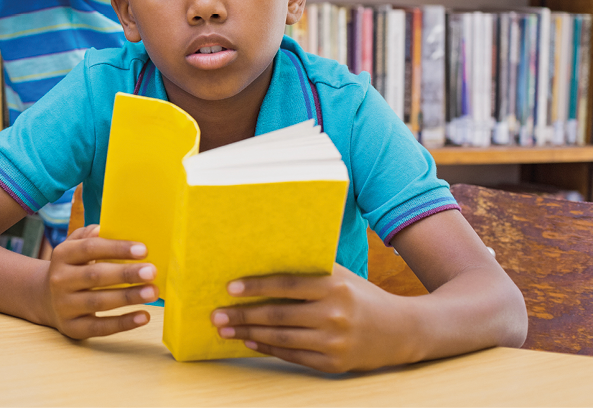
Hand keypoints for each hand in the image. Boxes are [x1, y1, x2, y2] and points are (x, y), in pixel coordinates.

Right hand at [42, 224, 157, 339]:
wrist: (45, 298)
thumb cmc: (72, 269)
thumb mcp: (74, 248)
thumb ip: (89, 237)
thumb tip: (105, 228)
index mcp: (62, 254)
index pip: (90, 248)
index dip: (117, 249)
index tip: (143, 250)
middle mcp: (60, 279)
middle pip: (95, 275)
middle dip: (126, 273)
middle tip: (152, 271)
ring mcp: (64, 305)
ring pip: (99, 302)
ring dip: (128, 297)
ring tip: (153, 292)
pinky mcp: (72, 327)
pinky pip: (100, 327)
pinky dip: (123, 323)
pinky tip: (144, 316)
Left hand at [211, 264, 418, 372]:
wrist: (404, 330)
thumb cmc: (363, 296)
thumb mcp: (342, 275)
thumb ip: (309, 268)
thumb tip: (264, 256)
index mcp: (334, 287)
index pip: (286, 285)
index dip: (256, 287)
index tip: (229, 288)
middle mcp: (334, 314)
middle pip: (277, 315)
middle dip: (242, 315)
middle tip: (216, 315)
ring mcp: (334, 342)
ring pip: (281, 338)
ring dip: (248, 334)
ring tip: (226, 330)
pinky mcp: (335, 363)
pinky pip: (293, 356)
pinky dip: (268, 349)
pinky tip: (251, 342)